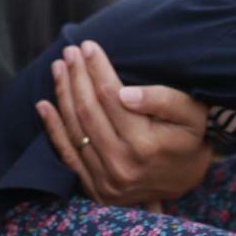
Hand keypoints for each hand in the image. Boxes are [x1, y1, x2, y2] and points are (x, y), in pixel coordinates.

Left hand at [36, 41, 211, 205]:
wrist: (188, 181)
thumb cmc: (190, 138)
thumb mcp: (191, 113)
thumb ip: (163, 100)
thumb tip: (126, 94)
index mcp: (146, 144)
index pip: (110, 96)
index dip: (97, 68)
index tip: (89, 46)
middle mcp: (122, 164)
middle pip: (88, 110)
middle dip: (77, 76)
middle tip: (70, 51)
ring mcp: (106, 180)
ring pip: (75, 129)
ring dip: (63, 94)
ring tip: (59, 67)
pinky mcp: (95, 189)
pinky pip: (67, 155)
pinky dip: (53, 129)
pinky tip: (44, 105)